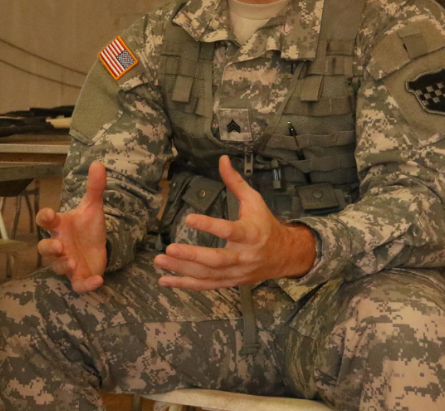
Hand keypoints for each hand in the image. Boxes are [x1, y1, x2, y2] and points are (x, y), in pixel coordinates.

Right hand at [36, 161, 108, 292]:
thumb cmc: (89, 227)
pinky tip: (98, 281)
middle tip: (58, 246)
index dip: (45, 217)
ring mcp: (67, 262)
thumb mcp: (93, 207)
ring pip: (57, 267)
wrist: (99, 247)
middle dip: (48, 248)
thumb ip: (95, 187)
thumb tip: (99, 163)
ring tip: (73, 262)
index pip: (45, 221)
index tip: (49, 214)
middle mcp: (59, 245)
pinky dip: (86, 285)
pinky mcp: (79, 277)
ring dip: (62, 265)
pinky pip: (77, 285)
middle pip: (44, 248)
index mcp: (59, 226)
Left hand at [153, 156, 315, 289]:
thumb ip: (235, 183)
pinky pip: (206, 286)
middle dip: (192, 255)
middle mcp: (243, 256)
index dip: (209, 225)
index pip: (229, 230)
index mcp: (251, 234)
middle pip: (216, 260)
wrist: (285, 255)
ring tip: (159, 261)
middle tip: (169, 248)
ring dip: (182, 270)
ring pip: (208, 275)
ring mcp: (236, 273)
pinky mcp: (229, 282)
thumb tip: (222, 158)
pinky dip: (185, 285)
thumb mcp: (254, 201)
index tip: (188, 218)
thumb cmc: (265, 224)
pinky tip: (164, 281)